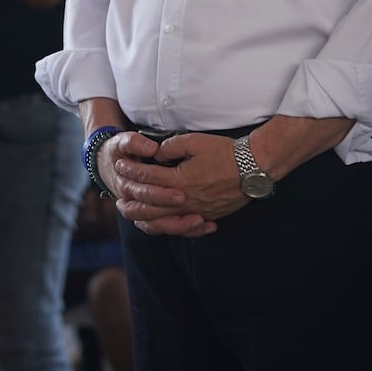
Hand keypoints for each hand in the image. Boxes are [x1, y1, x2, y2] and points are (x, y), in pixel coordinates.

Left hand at [114, 132, 247, 236]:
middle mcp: (183, 200)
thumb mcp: (194, 142)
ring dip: (141, 216)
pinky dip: (163, 227)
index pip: (147, 177)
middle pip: (147, 204)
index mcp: (178, 180)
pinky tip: (156, 224)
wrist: (253, 168)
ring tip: (129, 212)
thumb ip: (170, 147)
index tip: (120, 164)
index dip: (131, 170)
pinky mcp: (205, 216)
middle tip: (118, 191)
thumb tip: (156, 154)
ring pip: (160, 221)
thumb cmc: (225, 152)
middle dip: (129, 197)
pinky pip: (179, 228)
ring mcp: (194, 211)